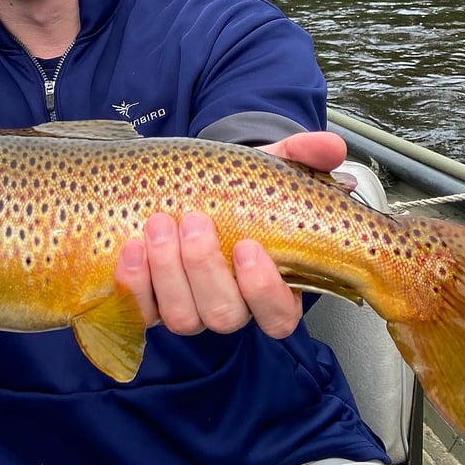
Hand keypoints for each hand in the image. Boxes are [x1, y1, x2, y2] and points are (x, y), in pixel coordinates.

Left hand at [114, 130, 346, 339]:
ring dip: (169, 272)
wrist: (189, 188)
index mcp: (270, 286)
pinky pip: (141, 312)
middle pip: (224, 315)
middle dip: (205, 269)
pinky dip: (136, 283)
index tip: (247, 247)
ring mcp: (188, 308)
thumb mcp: (270, 170)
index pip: (278, 315)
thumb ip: (304, 156)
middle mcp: (230, 305)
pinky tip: (132, 249)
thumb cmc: (239, 190)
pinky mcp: (150, 306)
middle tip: (194, 221)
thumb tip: (332, 148)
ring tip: (158, 224)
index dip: (264, 290)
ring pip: (183, 317)